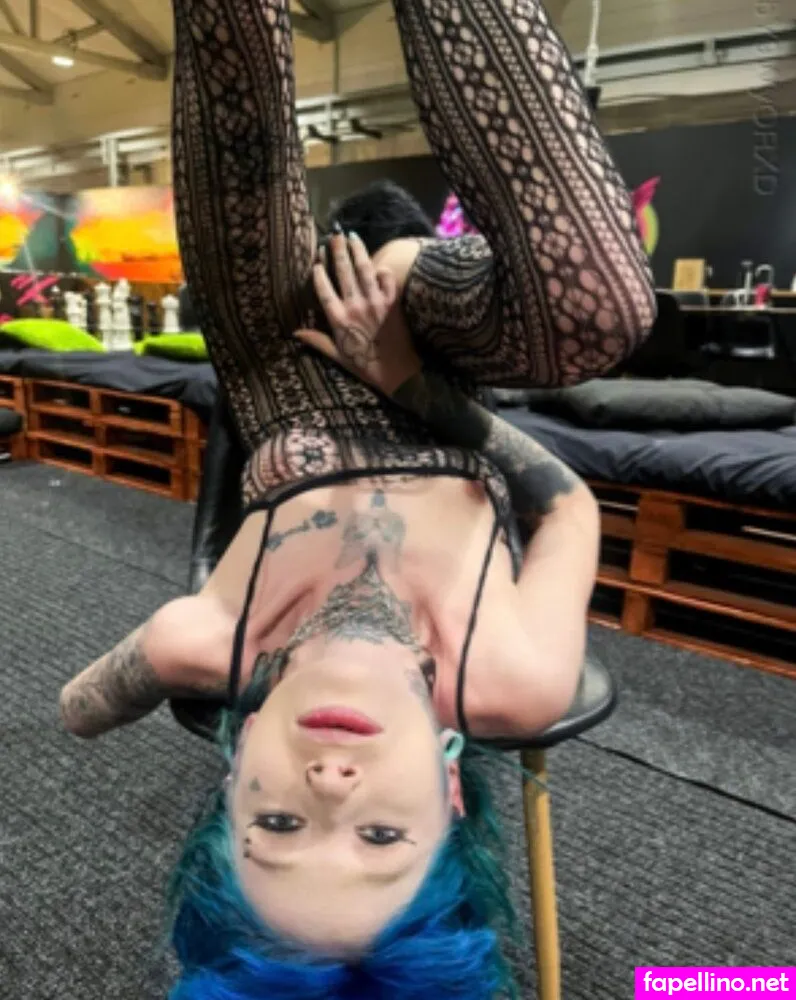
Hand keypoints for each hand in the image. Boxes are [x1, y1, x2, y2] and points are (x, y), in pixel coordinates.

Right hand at [295, 231, 421, 396]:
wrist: (397, 372)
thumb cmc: (365, 366)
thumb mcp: (337, 355)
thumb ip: (317, 341)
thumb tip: (296, 332)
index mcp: (339, 320)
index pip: (324, 290)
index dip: (319, 274)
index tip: (316, 260)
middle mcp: (355, 307)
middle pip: (344, 273)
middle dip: (338, 252)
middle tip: (334, 236)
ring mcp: (375, 303)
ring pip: (364, 270)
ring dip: (358, 251)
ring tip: (352, 236)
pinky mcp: (393, 303)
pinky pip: (387, 279)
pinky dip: (383, 270)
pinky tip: (378, 263)